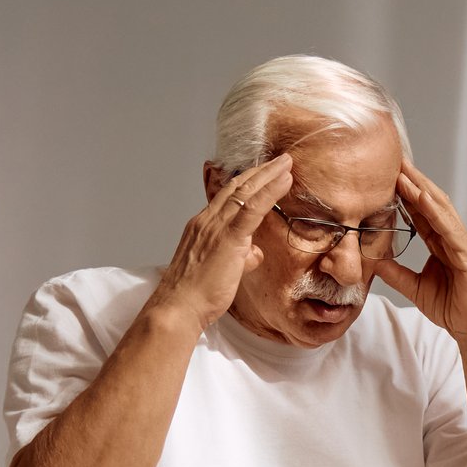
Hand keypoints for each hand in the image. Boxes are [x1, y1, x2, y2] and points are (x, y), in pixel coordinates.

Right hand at [150, 153, 291, 332]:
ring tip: (287, 163)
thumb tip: (253, 253)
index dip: (247, 183)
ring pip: (245, 192)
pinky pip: (252, 208)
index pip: (227, 197)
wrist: (178, 307)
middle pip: (237, 187)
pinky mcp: (228, 239)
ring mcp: (216, 227)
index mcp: (203, 226)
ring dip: (268, 174)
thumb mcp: (220, 271)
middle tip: (280, 160)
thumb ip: (238, 257)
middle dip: (260, 171)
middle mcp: (207, 220)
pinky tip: (284, 181)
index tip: (262, 173)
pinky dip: (270, 191)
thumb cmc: (195, 295)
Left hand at [373, 160, 466, 346]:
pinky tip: (422, 197)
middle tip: (394, 159)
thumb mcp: (415, 288)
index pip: (420, 211)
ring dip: (421, 188)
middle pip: (430, 202)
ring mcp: (462, 243)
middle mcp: (452, 238)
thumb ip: (397, 273)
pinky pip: (449, 228)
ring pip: (440, 209)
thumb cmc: (452, 308)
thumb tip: (374, 262)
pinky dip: (436, 211)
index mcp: (441, 243)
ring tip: (403, 171)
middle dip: (413, 180)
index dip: (404, 192)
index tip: (386, 174)